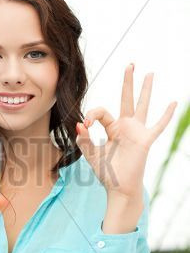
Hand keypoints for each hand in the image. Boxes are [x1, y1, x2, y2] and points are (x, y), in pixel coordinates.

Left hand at [76, 64, 177, 199]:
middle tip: (130, 65)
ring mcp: (137, 132)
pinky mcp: (145, 140)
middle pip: (126, 99)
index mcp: (112, 128)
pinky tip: (174, 103)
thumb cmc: (107, 172)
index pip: (102, 112)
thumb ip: (84, 140)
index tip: (85, 125)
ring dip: (146, 90)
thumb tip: (78, 124)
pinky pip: (158, 126)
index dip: (92, 115)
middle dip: (128, 82)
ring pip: (142, 106)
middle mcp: (125, 127)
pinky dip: (166, 115)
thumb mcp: (91, 154)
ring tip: (150, 74)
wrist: (118, 188)